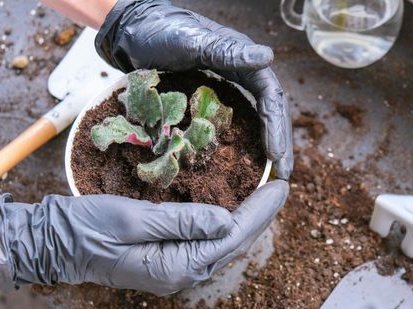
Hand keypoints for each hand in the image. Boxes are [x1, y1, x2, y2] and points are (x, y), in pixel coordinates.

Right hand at [0, 181, 287, 295]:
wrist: (56, 242)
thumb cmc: (88, 227)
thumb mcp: (132, 218)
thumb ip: (181, 221)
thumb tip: (226, 220)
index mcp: (175, 266)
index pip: (231, 236)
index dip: (259, 210)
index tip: (281, 186)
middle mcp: (181, 273)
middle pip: (233, 242)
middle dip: (259, 215)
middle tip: (280, 187)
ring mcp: (175, 268)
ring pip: (223, 243)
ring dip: (246, 219)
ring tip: (265, 195)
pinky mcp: (168, 259)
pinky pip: (207, 241)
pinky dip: (225, 222)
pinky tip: (234, 208)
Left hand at [95, 0, 292, 178]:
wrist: (130, 30)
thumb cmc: (159, 31)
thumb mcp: (192, 42)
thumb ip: (228, 51)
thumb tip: (269, 58)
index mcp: (242, 59)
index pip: (270, 96)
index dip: (276, 126)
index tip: (276, 155)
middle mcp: (239, 74)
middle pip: (268, 110)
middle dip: (278, 141)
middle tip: (282, 174)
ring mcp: (225, 87)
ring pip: (254, 118)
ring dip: (264, 144)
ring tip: (271, 173)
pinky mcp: (209, 98)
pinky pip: (232, 122)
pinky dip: (242, 141)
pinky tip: (242, 161)